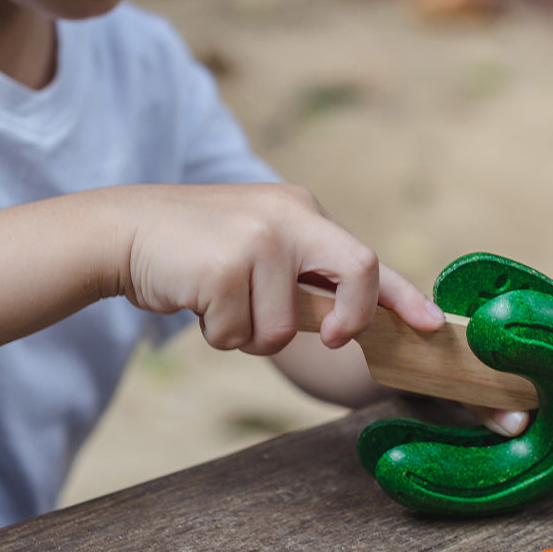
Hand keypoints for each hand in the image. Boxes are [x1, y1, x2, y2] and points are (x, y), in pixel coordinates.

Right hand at [110, 183, 444, 354]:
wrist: (122, 230)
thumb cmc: (194, 248)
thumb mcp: (258, 245)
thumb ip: (301, 274)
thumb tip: (345, 321)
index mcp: (301, 211)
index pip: (364, 258)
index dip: (403, 296)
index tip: (430, 325)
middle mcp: (288, 218)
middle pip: (356, 273)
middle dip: (348, 319)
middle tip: (329, 340)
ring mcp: (258, 240)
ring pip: (280, 329)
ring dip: (249, 335)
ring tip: (219, 303)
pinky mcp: (224, 267)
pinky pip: (238, 335)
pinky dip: (218, 335)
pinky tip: (196, 301)